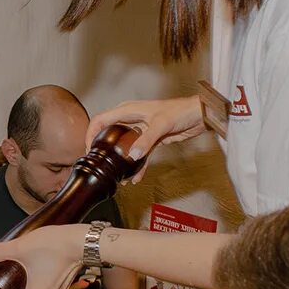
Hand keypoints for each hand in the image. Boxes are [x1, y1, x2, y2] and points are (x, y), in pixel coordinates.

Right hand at [85, 97, 206, 181]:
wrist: (199, 115)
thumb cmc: (181, 111)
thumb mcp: (161, 125)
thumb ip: (146, 140)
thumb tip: (132, 156)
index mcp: (128, 110)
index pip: (100, 119)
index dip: (90, 133)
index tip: (88, 149)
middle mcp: (131, 119)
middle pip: (109, 133)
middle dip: (102, 149)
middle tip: (98, 164)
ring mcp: (141, 130)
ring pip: (124, 146)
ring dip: (120, 161)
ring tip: (118, 176)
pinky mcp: (151, 139)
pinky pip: (139, 154)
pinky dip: (137, 166)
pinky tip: (136, 178)